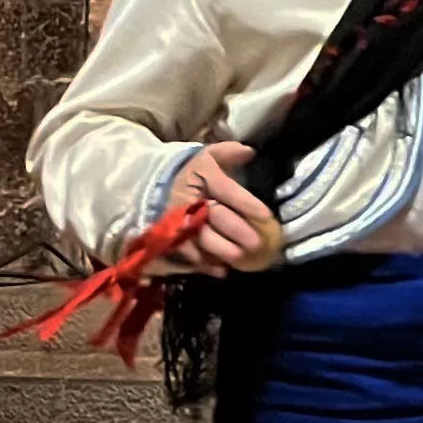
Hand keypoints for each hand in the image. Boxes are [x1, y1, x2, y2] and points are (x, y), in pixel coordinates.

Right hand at [166, 141, 284, 273]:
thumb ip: (229, 152)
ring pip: (201, 238)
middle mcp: (189, 198)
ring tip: (240, 258)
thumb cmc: (192, 172)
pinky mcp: (171, 237)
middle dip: (236, 230)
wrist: (157, 185)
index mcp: (200, 174)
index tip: (266, 215)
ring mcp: (178, 220)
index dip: (245, 202)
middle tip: (257, 243)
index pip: (226, 189)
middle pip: (214, 216)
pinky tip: (221, 271)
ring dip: (221, 250)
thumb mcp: (208, 156)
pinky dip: (204, 264)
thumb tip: (250, 151)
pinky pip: (187, 253)